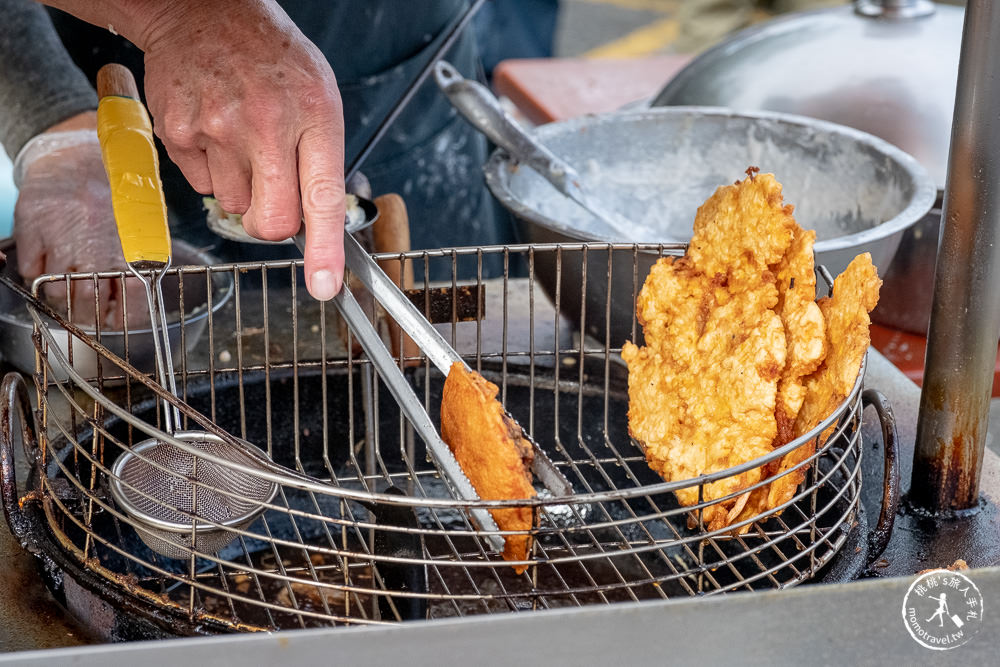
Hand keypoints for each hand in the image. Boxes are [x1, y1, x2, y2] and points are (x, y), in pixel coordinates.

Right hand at [13, 112, 144, 327]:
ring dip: (64, 298)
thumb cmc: (115, 185)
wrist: (76, 150)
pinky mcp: (32, 226)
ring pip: (58, 291)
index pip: (133, 298)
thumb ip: (145, 253)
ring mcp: (60, 236)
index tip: (119, 320)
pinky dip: (39, 276)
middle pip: (88, 303)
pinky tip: (49, 266)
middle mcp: (95, 243)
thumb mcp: (143, 217)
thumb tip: (146, 290)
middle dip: (90, 314)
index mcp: (130, 242)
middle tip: (89, 310)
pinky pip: (32, 271)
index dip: (126, 317)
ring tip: (69, 288)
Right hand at [137, 1, 345, 299]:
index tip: (324, 286)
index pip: (322, 198)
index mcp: (314, 115)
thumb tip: (316, 226)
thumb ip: (321, 162)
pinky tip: (217, 132)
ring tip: (243, 140)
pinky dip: (212, 170)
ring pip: (235, 207)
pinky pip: (201, 186)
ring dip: (243, 189)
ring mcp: (218, 128)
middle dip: (275, 223)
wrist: (203, 12)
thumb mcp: (319, 97)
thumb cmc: (271, 59)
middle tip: (276, 193)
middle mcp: (267, 124)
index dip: (325, 250)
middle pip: (271, 222)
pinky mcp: (179, 132)